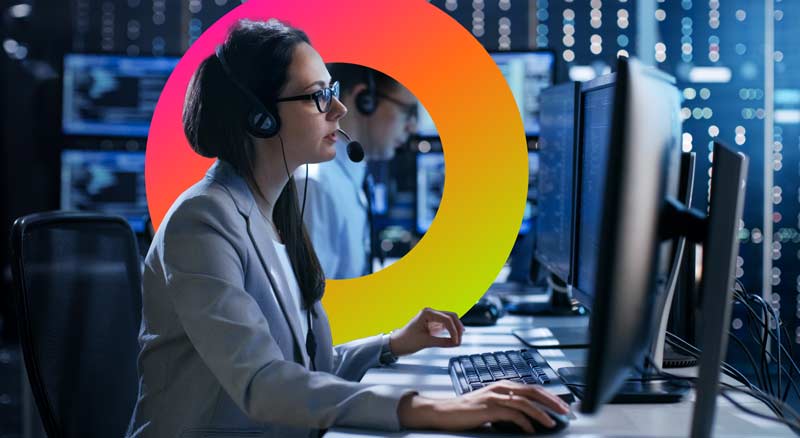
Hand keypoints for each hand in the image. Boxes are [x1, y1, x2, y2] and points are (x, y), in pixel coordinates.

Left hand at [389, 307, 465, 355]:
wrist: (397, 344)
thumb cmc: (406, 340)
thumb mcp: (426, 342)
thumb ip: (443, 342)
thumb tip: (456, 343)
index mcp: (427, 313)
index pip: (447, 319)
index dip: (454, 331)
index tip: (457, 341)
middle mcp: (430, 313)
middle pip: (451, 317)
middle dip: (457, 328)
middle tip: (460, 340)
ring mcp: (432, 318)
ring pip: (450, 320)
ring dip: (455, 329)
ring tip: (457, 341)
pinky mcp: (432, 324)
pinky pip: (446, 325)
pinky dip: (451, 331)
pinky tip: (453, 339)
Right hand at [397, 381, 570, 432]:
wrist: (445, 413)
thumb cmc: (468, 411)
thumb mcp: (492, 406)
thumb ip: (508, 407)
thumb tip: (529, 418)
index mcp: (503, 385)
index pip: (532, 388)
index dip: (549, 396)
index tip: (562, 406)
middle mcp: (501, 387)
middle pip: (533, 391)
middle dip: (551, 401)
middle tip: (565, 411)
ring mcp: (494, 396)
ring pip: (525, 402)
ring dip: (541, 413)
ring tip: (552, 423)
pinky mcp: (488, 407)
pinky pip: (512, 414)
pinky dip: (524, 423)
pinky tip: (530, 430)